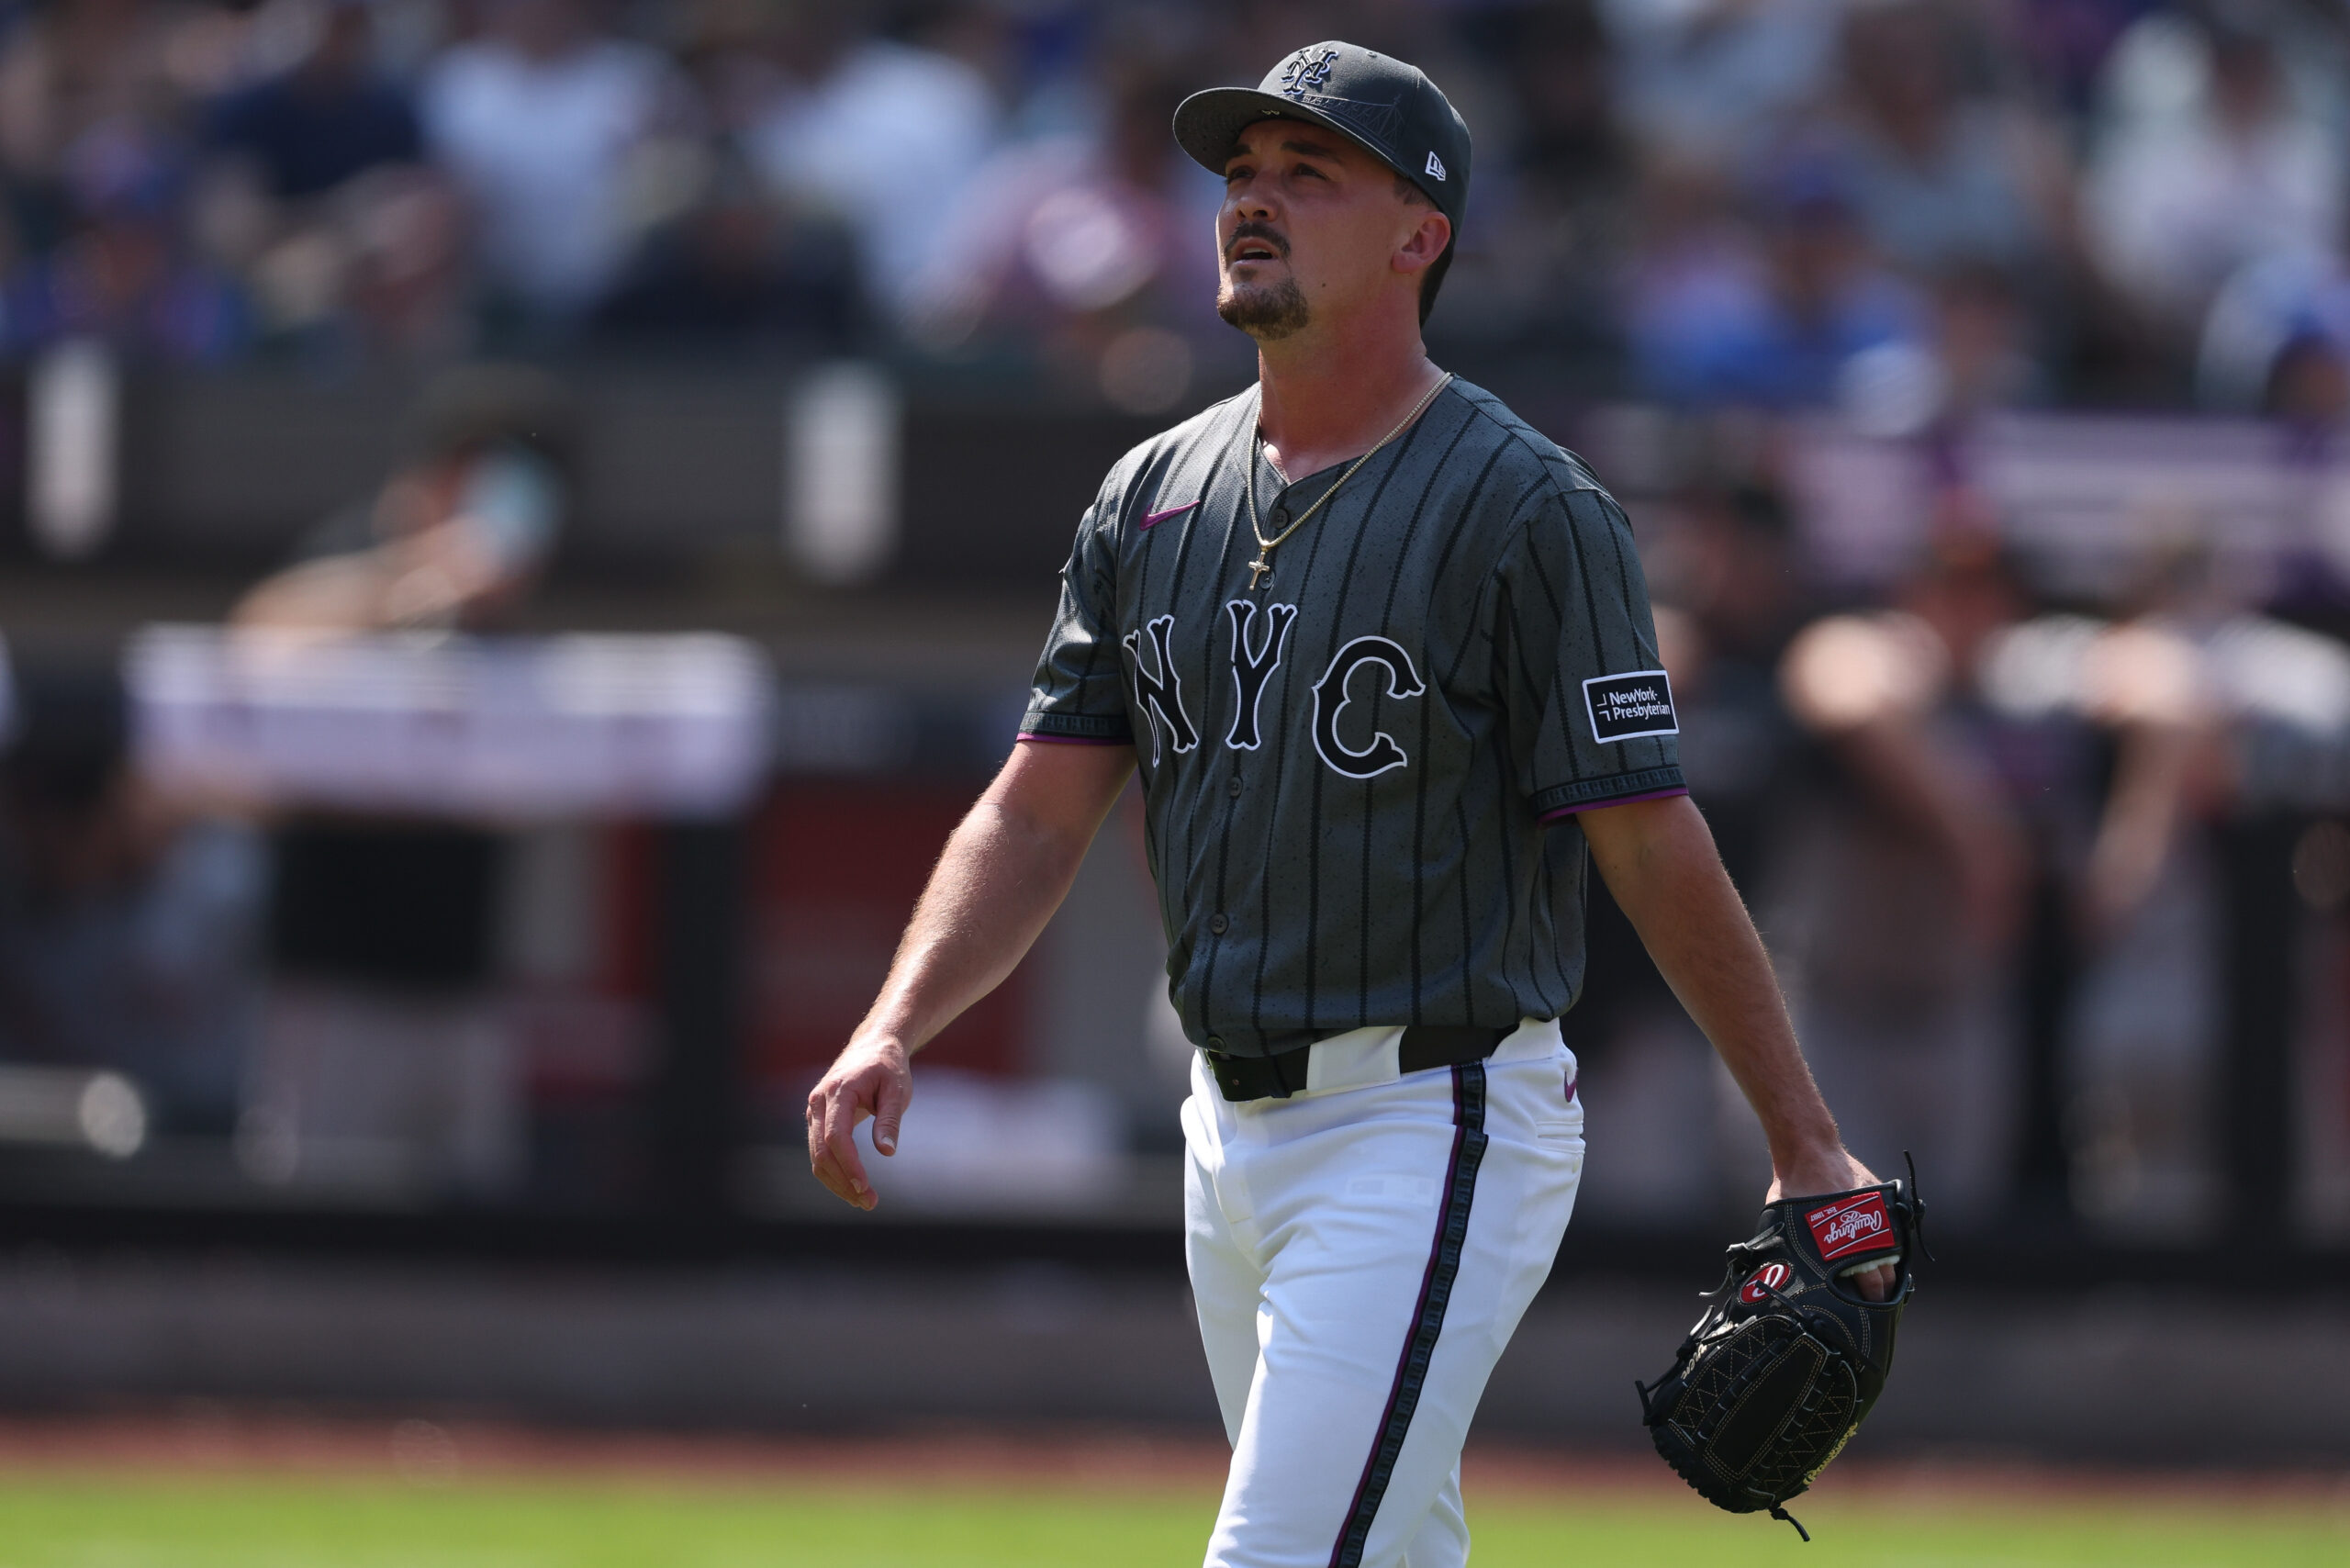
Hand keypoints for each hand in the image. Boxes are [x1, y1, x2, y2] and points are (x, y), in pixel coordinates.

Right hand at [805, 1034, 911, 1210]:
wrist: (872, 1048)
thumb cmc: (888, 1068)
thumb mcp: (898, 1089)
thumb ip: (890, 1119)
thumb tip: (886, 1151)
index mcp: (838, 1091)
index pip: (836, 1136)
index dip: (849, 1165)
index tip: (866, 1187)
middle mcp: (818, 1102)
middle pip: (821, 1151)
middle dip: (843, 1181)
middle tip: (870, 1203)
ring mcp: (814, 1112)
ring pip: (816, 1156)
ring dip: (838, 1182)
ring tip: (866, 1201)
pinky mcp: (817, 1121)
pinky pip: (819, 1152)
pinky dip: (834, 1173)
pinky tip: (854, 1187)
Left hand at [1767, 1146, 1895, 1302]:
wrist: (1810, 1150)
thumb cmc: (1793, 1187)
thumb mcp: (1784, 1223)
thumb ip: (1791, 1249)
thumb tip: (1774, 1274)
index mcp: (1844, 1246)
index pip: (1867, 1286)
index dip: (1866, 1304)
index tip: (1862, 1314)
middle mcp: (1867, 1235)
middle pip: (1884, 1277)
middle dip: (1880, 1295)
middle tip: (1874, 1307)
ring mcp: (1880, 1218)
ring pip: (1893, 1258)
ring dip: (1889, 1272)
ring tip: (1883, 1288)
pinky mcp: (1885, 1203)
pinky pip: (1894, 1234)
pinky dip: (1891, 1248)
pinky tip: (1886, 1259)